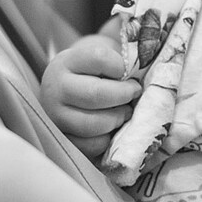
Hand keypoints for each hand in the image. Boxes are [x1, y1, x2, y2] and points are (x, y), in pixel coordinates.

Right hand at [41, 35, 137, 157]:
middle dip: (124, 96)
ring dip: (118, 119)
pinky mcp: (63, 139)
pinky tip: (112, 128)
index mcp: (67, 61)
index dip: (121, 66)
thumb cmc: (96, 71)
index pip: (99, 58)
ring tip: (125, 111)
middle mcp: (55, 88)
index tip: (128, 72)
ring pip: (92, 124)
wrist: (69, 87)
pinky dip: (107, 139)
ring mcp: (56, 116)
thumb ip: (124, 57)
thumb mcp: (105, 55)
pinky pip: (90, 146)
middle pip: (96, 94)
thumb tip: (145, 66)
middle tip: (135, 93)